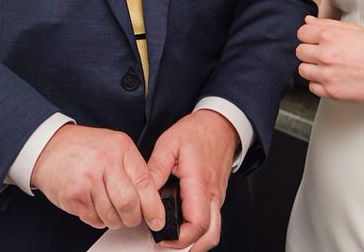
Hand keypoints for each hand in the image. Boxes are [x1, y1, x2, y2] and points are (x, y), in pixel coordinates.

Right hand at [30, 124, 165, 231]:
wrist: (48, 147)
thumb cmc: (83, 147)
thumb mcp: (113, 145)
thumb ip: (131, 166)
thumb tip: (151, 196)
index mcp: (120, 147)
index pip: (145, 182)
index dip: (153, 206)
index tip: (157, 218)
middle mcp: (105, 162)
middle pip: (129, 204)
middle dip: (134, 218)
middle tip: (133, 218)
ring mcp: (88, 179)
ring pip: (111, 216)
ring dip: (115, 221)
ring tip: (111, 211)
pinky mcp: (74, 196)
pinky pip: (94, 219)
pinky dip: (98, 220)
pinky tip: (95, 207)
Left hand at [146, 110, 238, 249]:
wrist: (221, 124)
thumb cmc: (198, 131)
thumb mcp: (169, 143)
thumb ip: (155, 169)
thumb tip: (142, 191)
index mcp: (200, 183)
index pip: (196, 224)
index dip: (179, 239)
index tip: (161, 238)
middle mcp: (213, 194)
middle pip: (209, 236)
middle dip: (189, 248)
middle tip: (167, 244)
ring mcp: (217, 197)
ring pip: (213, 232)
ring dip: (196, 242)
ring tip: (173, 240)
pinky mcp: (217, 196)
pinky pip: (212, 221)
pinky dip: (199, 230)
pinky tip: (183, 226)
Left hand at [296, 15, 363, 103]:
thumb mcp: (354, 29)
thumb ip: (328, 23)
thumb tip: (308, 21)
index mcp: (330, 35)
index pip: (302, 33)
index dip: (309, 36)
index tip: (316, 40)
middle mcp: (326, 54)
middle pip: (300, 51)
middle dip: (310, 51)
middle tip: (324, 54)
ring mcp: (327, 74)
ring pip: (303, 70)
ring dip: (312, 68)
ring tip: (329, 67)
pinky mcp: (331, 92)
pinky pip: (312, 87)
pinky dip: (319, 83)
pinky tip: (333, 78)